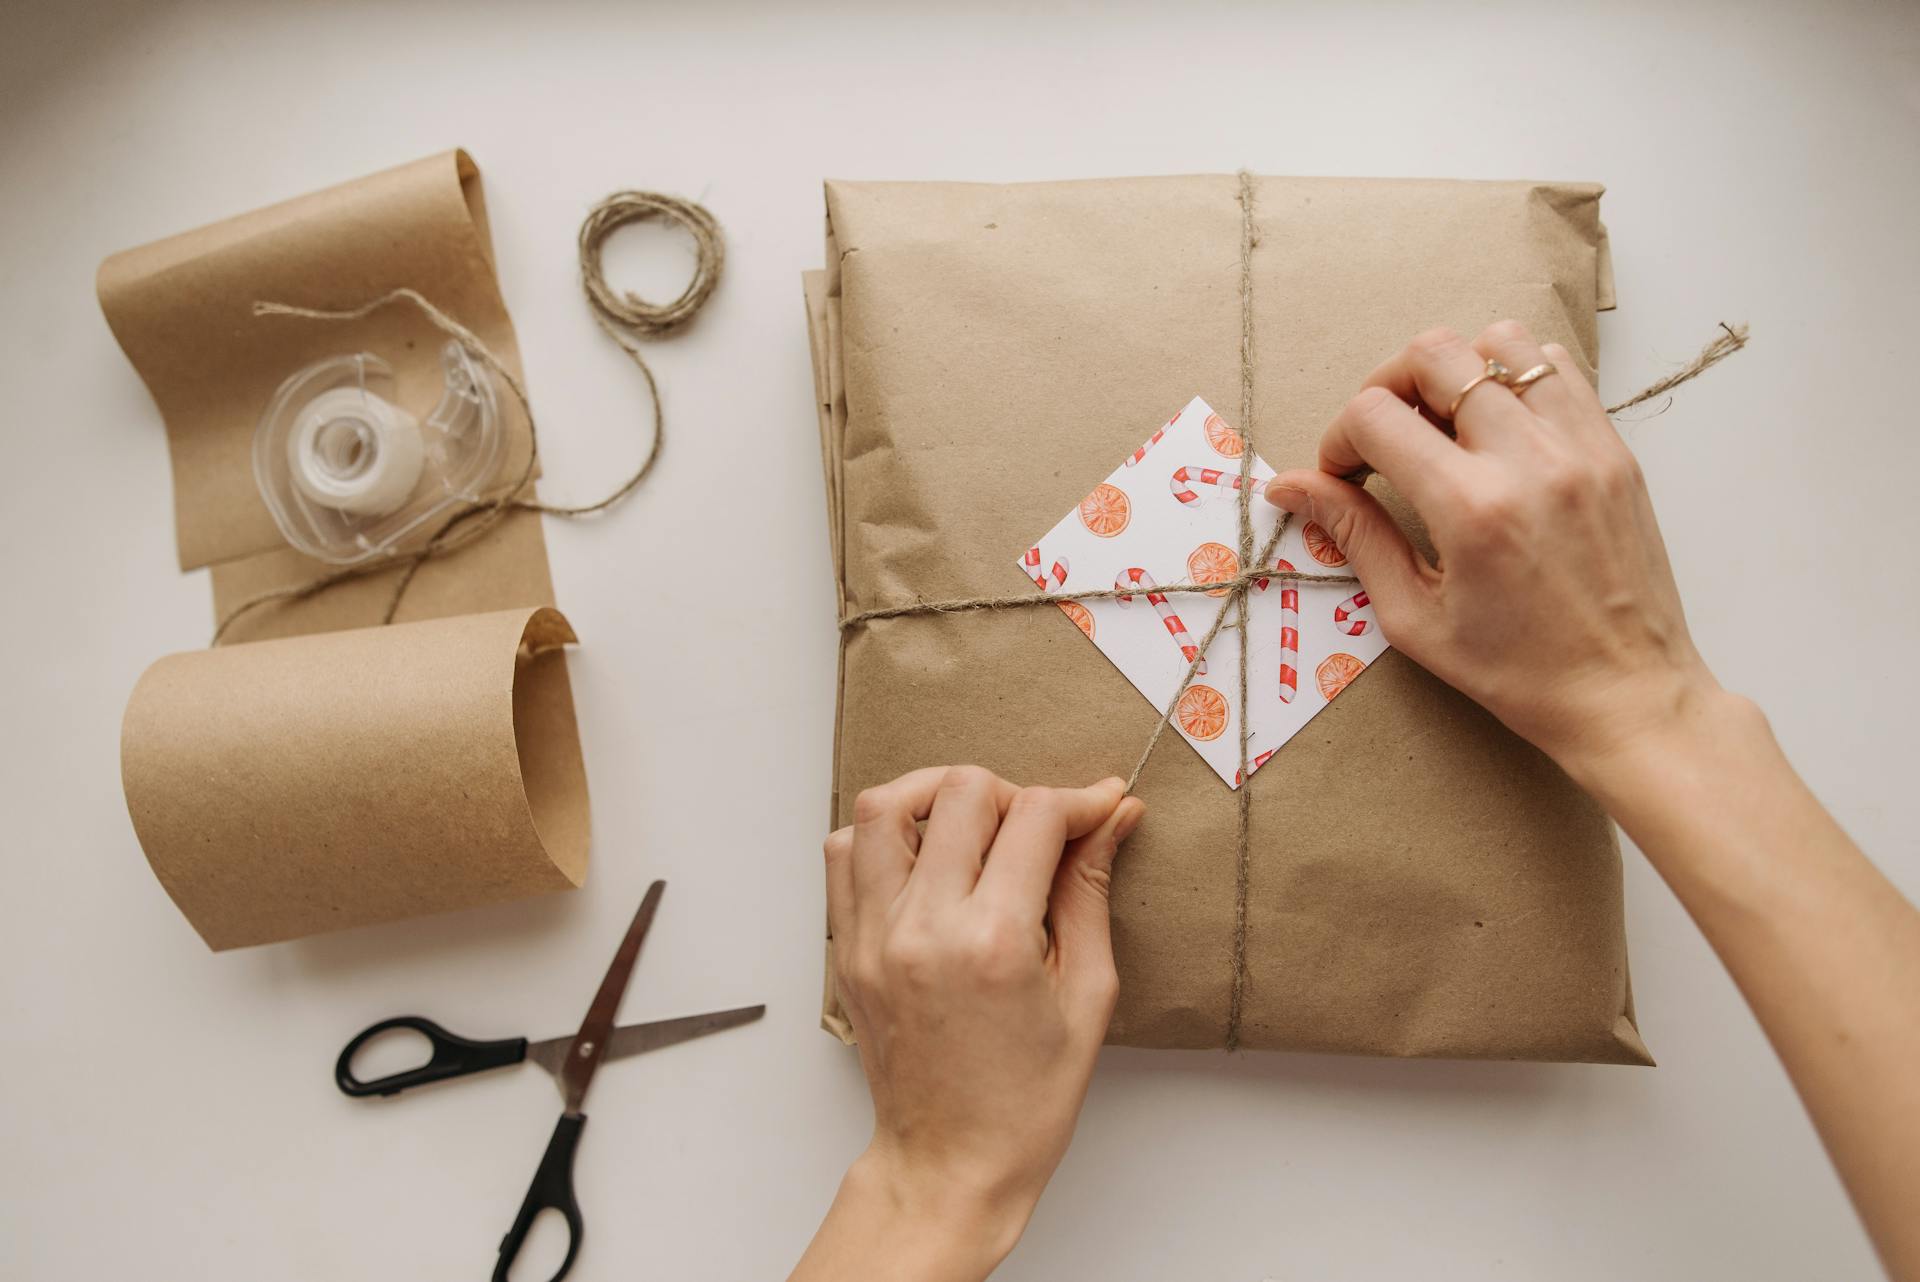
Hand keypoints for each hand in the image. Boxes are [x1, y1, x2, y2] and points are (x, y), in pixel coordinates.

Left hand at [794, 767, 1143, 1280]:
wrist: (950, 1162)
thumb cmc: (1025, 1100)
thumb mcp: (1087, 994)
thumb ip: (1090, 893)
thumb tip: (1112, 819)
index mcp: (993, 943)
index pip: (1036, 817)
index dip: (1080, 800)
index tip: (1101, 807)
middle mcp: (923, 928)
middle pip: (961, 792)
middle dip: (1014, 794)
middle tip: (1038, 830)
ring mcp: (874, 935)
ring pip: (885, 805)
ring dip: (937, 796)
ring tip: (974, 827)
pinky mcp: (846, 947)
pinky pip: (845, 852)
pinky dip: (885, 835)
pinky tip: (925, 859)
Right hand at [1264, 321, 1719, 778]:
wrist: (1627, 694)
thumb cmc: (1517, 673)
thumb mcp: (1415, 617)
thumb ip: (1355, 536)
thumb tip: (1290, 486)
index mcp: (1471, 510)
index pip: (1377, 416)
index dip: (1340, 439)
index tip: (1344, 477)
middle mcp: (1529, 461)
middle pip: (1435, 354)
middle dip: (1389, 386)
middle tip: (1383, 438)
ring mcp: (1581, 447)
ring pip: (1501, 342)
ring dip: (1457, 370)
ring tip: (1445, 425)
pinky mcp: (1613, 449)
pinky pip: (1558, 369)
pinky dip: (1515, 380)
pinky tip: (1499, 431)